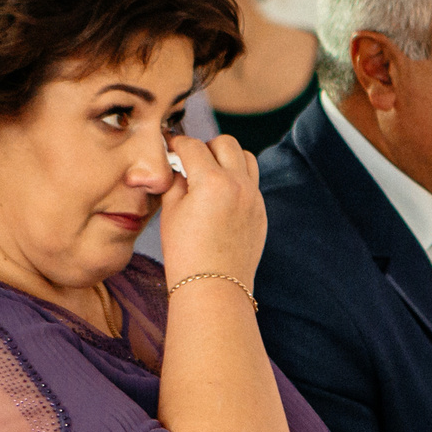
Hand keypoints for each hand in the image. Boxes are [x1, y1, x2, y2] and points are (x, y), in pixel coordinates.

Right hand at [155, 132, 266, 286]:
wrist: (214, 288)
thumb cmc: (185, 254)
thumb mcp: (170, 213)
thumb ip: (176, 182)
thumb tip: (180, 167)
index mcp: (211, 182)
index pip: (193, 146)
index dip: (177, 144)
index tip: (170, 147)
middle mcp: (238, 184)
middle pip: (225, 143)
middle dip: (206, 147)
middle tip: (191, 162)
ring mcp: (254, 197)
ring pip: (246, 158)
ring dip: (228, 159)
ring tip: (210, 175)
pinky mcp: (261, 211)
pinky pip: (252, 182)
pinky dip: (237, 180)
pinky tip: (221, 198)